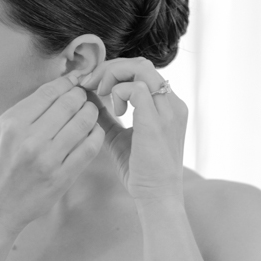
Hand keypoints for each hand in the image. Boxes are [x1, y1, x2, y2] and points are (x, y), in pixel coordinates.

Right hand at [0, 74, 103, 235]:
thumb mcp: (3, 133)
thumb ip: (28, 111)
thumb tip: (61, 87)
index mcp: (12, 123)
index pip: (49, 91)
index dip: (67, 82)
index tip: (75, 82)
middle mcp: (29, 139)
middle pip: (69, 103)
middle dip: (82, 96)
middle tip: (85, 98)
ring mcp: (47, 159)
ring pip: (83, 122)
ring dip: (91, 113)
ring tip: (90, 113)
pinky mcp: (62, 177)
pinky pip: (89, 147)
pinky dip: (96, 135)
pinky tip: (93, 132)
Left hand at [78, 58, 186, 204]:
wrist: (157, 197)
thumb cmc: (141, 172)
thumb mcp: (121, 137)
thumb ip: (108, 117)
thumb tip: (88, 100)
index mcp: (168, 106)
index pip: (143, 71)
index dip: (116, 72)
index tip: (93, 86)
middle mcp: (172, 104)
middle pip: (142, 64)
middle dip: (111, 69)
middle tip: (91, 85)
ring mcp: (168, 110)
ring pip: (140, 68)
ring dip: (113, 76)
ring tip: (101, 94)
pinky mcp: (156, 121)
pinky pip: (136, 88)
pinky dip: (118, 93)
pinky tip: (115, 111)